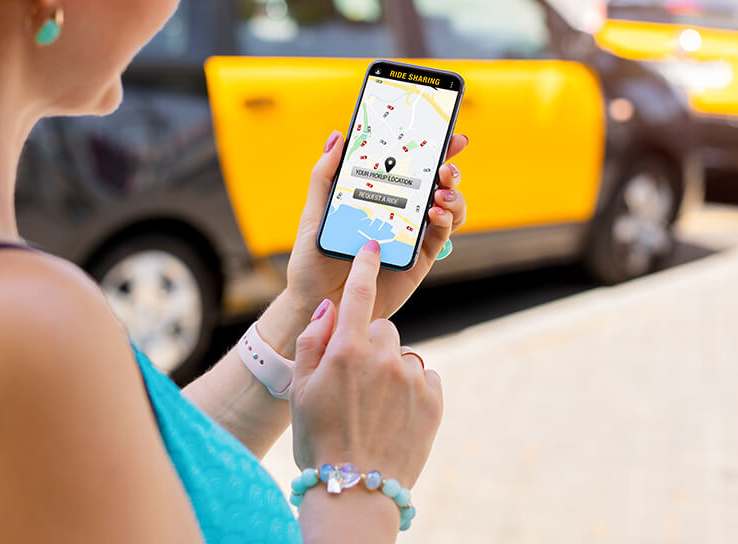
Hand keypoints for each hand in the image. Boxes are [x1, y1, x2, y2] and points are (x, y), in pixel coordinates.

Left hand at [284, 131, 467, 324]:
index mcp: (379, 196)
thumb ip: (324, 177)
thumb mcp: (314, 214)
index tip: (444, 132)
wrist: (317, 304)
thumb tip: (338, 137)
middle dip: (449, 167)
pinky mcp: (420, 259)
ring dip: (453, 195)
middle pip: (436, 183)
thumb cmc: (313, 260)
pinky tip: (434, 213)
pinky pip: (441, 236)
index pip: (409, 166)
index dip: (430, 148)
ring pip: (447, 207)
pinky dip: (445, 220)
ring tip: (439, 193)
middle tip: (445, 165)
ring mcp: (413, 235)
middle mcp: (401, 213)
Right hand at [291, 240, 442, 485]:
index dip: (366, 264)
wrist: (355, 493)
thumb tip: (332, 306)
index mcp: (346, 351)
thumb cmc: (319, 440)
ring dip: (390, 370)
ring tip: (374, 408)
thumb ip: (314, 340)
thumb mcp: (302, 389)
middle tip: (355, 383)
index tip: (374, 244)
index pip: (359, 293)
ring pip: (402, 355)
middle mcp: (383, 358)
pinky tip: (395, 415)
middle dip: (370, 346)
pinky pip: (424, 377)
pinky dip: (412, 389)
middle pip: (382, 329)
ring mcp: (412, 379)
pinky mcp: (434, 399)